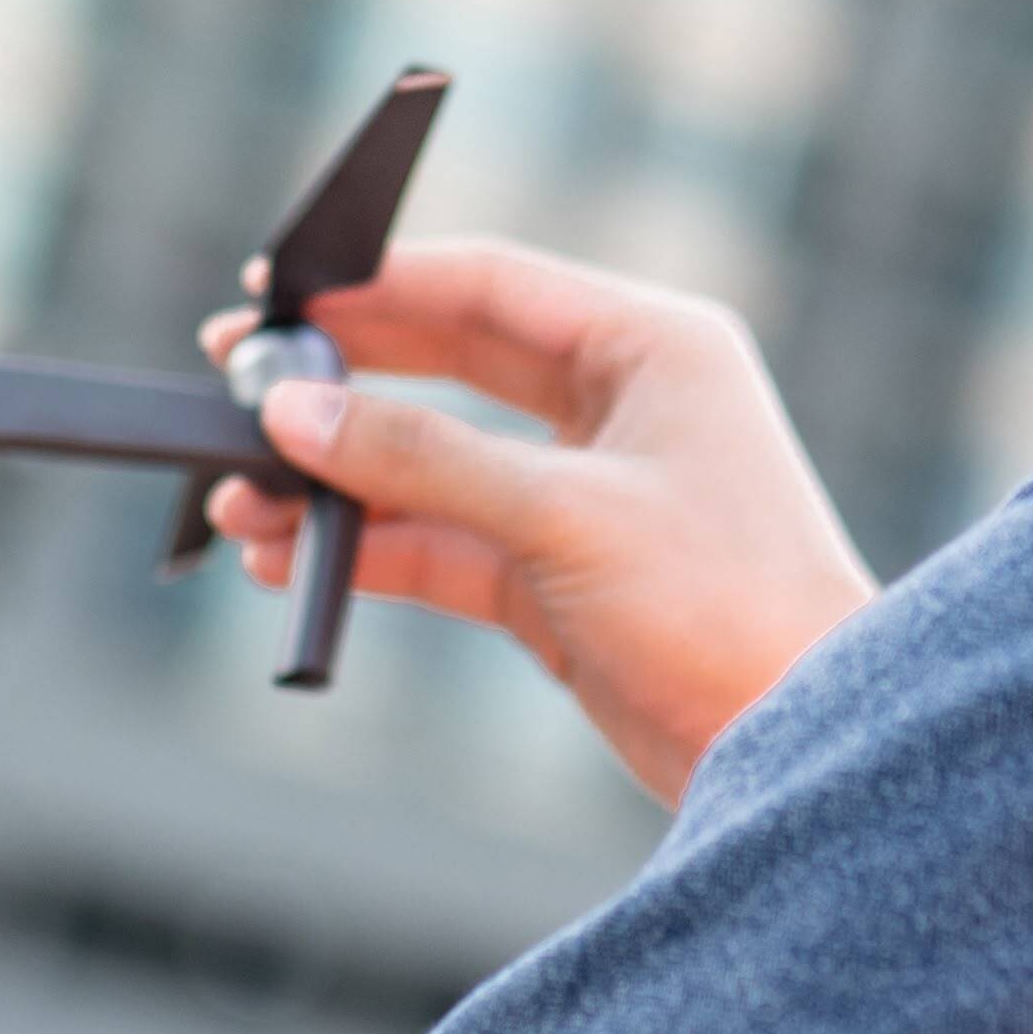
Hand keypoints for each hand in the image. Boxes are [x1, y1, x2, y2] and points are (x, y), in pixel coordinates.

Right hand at [205, 238, 872, 802]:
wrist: (797, 749)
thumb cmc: (726, 606)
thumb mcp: (563, 518)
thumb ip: (422, 460)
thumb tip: (294, 413)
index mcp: (650, 346)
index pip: (488, 284)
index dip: (378, 284)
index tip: (275, 293)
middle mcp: (617, 405)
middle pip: (447, 363)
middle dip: (340, 382)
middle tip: (235, 382)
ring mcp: (583, 493)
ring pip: (433, 464)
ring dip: (339, 483)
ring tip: (243, 506)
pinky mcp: (558, 579)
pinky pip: (440, 544)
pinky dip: (367, 551)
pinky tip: (289, 563)